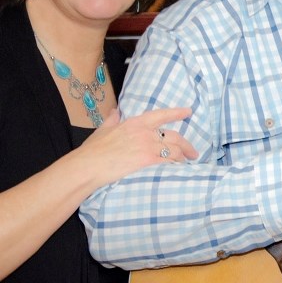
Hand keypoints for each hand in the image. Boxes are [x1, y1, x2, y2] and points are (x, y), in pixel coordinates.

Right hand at [79, 107, 197, 187]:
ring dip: (182, 158)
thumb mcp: (103, 129)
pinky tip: (179, 171)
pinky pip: (168, 163)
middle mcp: (146, 133)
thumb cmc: (93, 150)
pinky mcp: (148, 162)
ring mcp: (148, 147)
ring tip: (187, 164)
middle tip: (193, 152)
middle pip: (174, 136)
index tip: (188, 112)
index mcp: (136, 123)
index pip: (161, 115)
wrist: (88, 166)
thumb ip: (112, 119)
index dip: (176, 113)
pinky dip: (176, 166)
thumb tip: (116, 111)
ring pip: (174, 151)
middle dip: (186, 145)